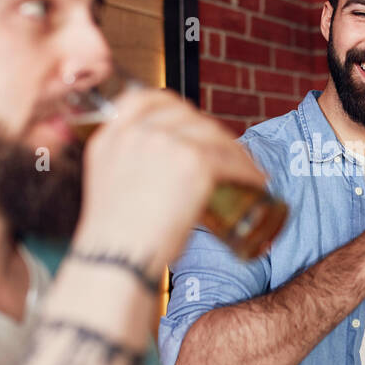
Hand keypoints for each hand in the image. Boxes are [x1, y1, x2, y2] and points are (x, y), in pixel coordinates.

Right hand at [72, 86, 266, 270]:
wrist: (116, 263)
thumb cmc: (114, 245)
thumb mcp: (111, 192)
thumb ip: (130, 175)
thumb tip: (160, 182)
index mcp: (110, 138)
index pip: (143, 100)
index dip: (173, 108)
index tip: (190, 122)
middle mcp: (136, 132)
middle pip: (185, 115)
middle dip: (211, 133)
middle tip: (226, 154)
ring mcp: (165, 142)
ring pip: (213, 135)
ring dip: (234, 151)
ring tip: (246, 170)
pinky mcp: (194, 161)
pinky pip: (230, 160)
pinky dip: (247, 171)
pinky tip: (255, 182)